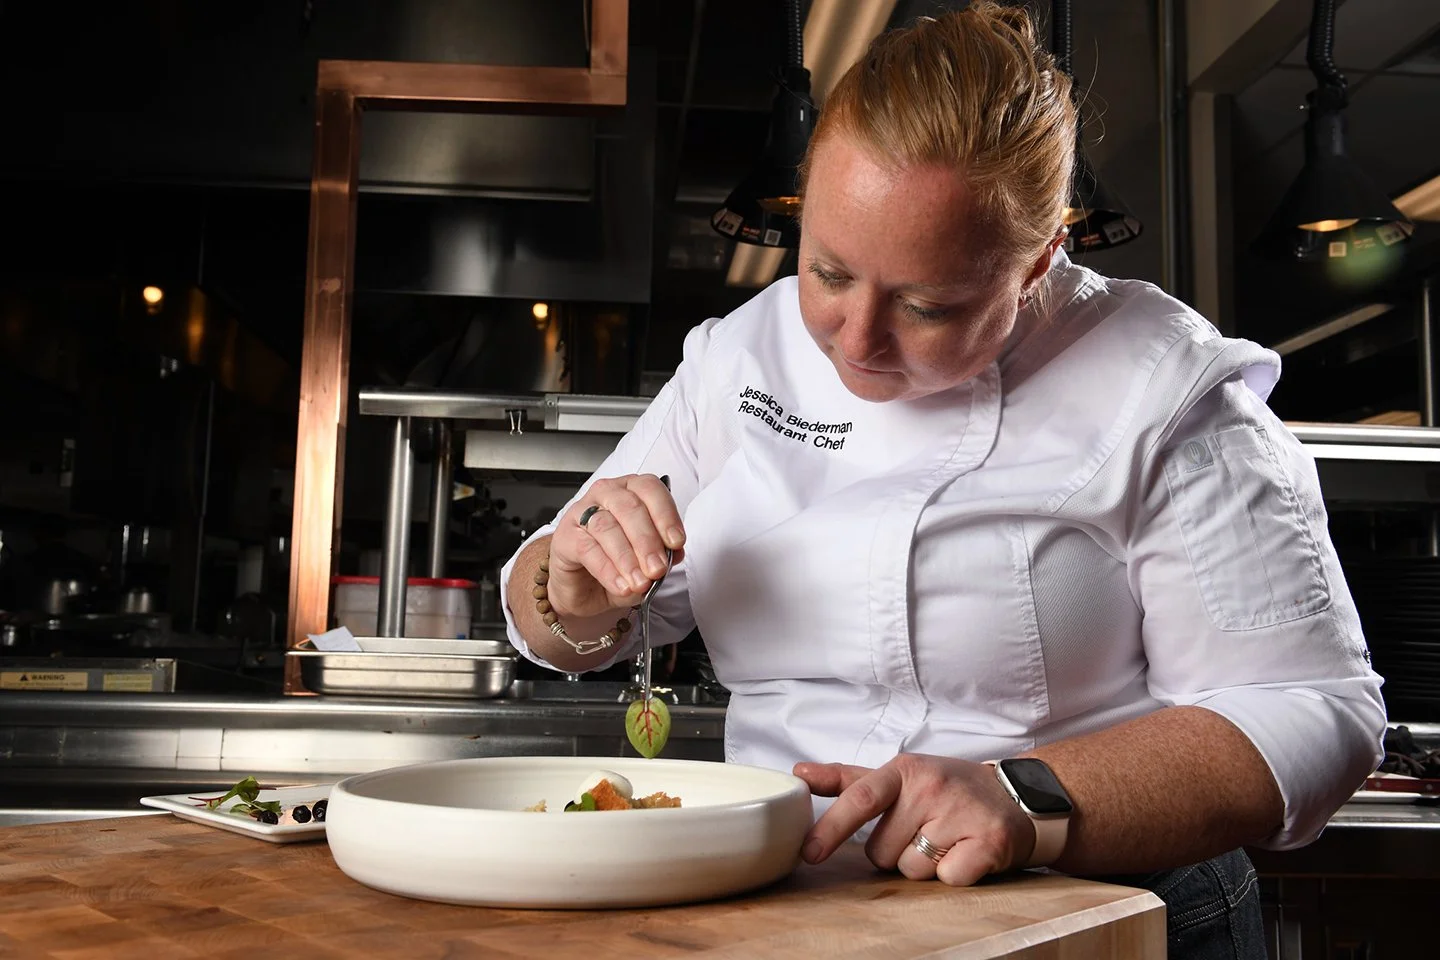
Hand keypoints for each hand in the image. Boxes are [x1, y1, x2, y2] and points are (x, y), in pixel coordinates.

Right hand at [546, 474, 686, 620]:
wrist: (581, 587)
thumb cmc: (615, 563)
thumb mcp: (645, 562)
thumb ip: (661, 555)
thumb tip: (674, 555)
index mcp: (631, 490)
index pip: (651, 490)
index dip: (666, 516)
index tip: (677, 543)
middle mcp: (606, 495)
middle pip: (629, 508)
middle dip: (647, 541)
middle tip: (657, 569)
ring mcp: (582, 512)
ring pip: (608, 527)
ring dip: (628, 558)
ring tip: (640, 582)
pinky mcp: (565, 536)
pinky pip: (588, 550)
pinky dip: (608, 570)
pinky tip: (621, 585)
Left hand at [794, 754, 1035, 885]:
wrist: (1016, 795)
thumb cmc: (949, 788)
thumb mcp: (901, 775)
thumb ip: (847, 780)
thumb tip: (798, 774)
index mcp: (905, 770)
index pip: (861, 798)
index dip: (831, 827)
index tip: (809, 852)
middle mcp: (932, 787)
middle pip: (883, 851)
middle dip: (896, 852)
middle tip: (924, 831)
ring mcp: (961, 813)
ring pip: (912, 870)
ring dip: (924, 866)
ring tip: (946, 840)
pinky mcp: (989, 841)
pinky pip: (947, 879)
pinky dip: (955, 874)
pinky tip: (967, 853)